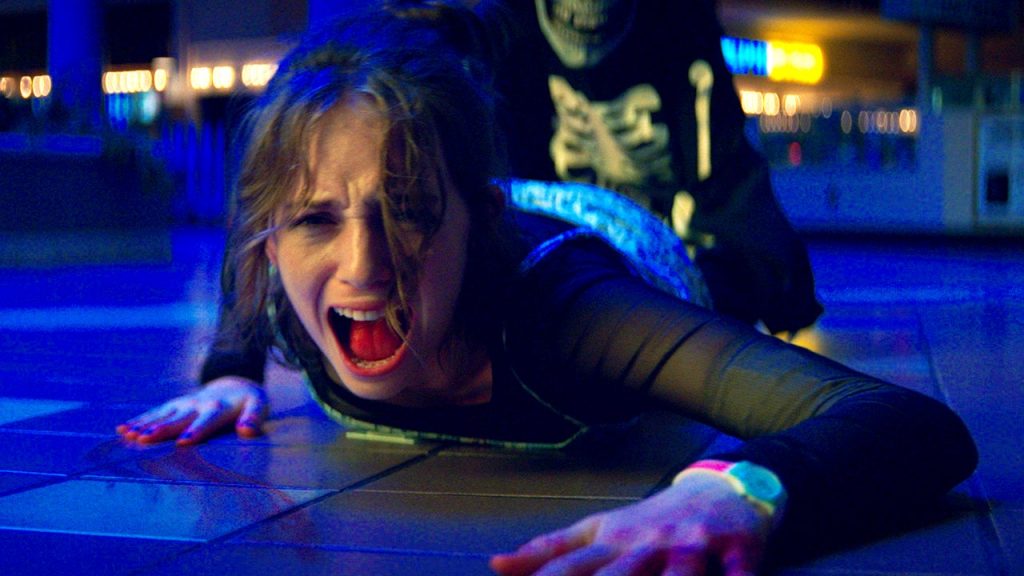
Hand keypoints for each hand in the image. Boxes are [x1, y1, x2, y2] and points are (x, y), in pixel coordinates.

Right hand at [116, 376, 267, 445]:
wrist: (235, 385)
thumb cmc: (249, 402)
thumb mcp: (258, 406)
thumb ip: (254, 418)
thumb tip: (247, 431)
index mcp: (219, 408)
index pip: (206, 421)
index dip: (196, 431)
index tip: (184, 442)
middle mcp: (197, 405)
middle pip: (178, 419)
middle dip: (162, 429)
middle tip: (145, 438)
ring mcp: (183, 404)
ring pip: (162, 415)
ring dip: (145, 425)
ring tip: (128, 435)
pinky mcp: (173, 405)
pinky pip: (154, 413)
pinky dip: (139, 420)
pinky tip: (122, 430)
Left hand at [490, 472, 772, 574]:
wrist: (720, 489)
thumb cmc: (650, 522)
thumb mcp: (599, 530)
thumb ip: (550, 550)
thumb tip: (495, 565)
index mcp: (612, 540)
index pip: (569, 565)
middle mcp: (647, 542)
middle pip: (618, 575)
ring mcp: (692, 544)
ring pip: (680, 575)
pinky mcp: (738, 547)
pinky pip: (739, 573)